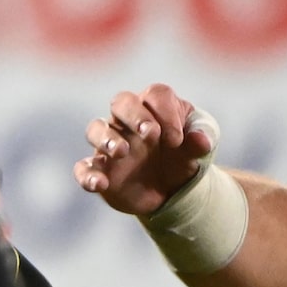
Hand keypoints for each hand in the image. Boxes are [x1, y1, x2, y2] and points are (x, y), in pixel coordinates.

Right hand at [74, 82, 217, 213]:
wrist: (173, 191)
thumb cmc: (183, 158)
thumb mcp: (200, 150)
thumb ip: (202, 141)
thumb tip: (201, 140)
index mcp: (155, 109)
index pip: (156, 95)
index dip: (166, 112)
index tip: (177, 140)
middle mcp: (128, 121)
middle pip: (121, 102)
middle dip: (135, 115)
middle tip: (151, 134)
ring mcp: (110, 144)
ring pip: (96, 129)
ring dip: (107, 138)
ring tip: (122, 152)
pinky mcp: (101, 170)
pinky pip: (84, 168)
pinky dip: (87, 175)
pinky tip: (99, 183)